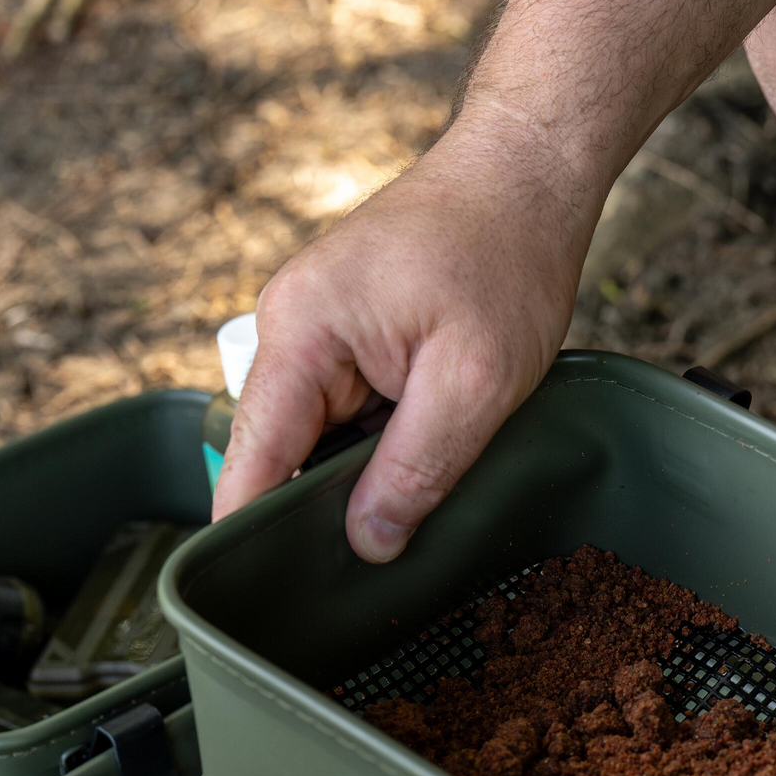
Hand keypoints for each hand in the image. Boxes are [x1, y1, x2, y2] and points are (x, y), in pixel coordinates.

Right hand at [212, 114, 595, 559]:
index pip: (249, 460)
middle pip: (276, 457)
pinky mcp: (343, 336)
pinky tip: (417, 458)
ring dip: (357, 476)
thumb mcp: (476, 381)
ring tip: (408, 505)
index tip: (263, 602)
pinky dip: (375, 446)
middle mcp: (287, 331)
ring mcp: (312, 332)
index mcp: (300, 334)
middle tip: (374, 568)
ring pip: (312, 442)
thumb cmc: (505, 255)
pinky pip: (341, 416)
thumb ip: (415, 469)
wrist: (525, 172)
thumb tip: (365, 545)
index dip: (251, 534)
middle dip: (319, 511)